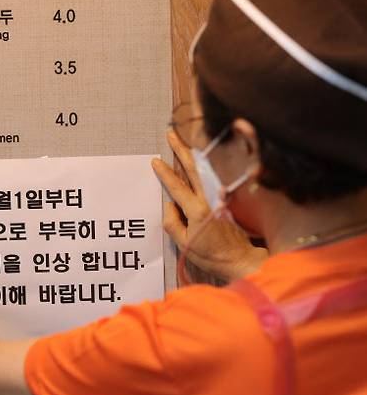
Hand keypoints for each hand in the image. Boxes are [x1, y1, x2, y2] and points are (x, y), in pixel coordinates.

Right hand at [152, 130, 267, 281]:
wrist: (239, 259)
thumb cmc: (210, 255)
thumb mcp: (183, 243)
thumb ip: (172, 222)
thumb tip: (168, 205)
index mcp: (197, 210)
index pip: (177, 186)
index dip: (165, 173)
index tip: (156, 162)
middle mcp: (210, 199)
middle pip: (193, 168)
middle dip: (181, 150)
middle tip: (171, 135)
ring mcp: (220, 197)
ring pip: (205, 169)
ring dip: (193, 153)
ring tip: (183, 142)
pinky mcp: (226, 199)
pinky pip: (212, 177)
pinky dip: (205, 165)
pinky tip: (199, 159)